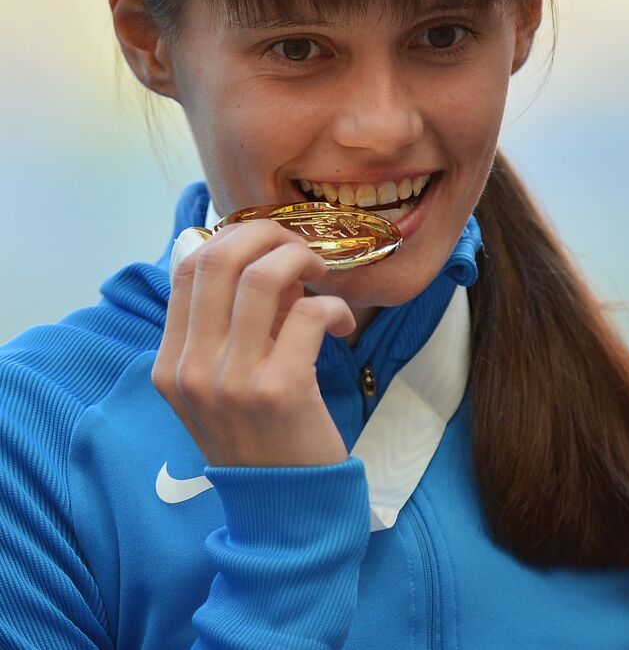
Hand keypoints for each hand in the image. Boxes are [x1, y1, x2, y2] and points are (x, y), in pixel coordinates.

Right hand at [154, 220, 356, 467]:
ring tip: (323, 276)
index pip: (188, 268)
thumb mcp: (227, 383)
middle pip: (219, 259)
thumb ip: (239, 325)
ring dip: (302, 260)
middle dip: (269, 235)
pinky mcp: (279, 391)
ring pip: (262, 278)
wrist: (283, 508)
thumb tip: (272, 262)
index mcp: (171, 363)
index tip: (271, 245)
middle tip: (303, 249)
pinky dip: (334, 307)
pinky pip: (308, 314)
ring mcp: (232, 382)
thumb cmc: (262, 436)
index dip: (235, 238)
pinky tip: (342, 327)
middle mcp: (192, 370)